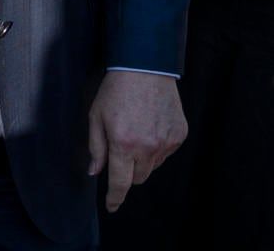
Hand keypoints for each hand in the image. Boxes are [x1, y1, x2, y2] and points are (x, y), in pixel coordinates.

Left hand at [86, 71, 185, 212]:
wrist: (145, 67)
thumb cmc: (116, 90)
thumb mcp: (96, 117)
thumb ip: (96, 148)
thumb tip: (95, 172)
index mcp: (123, 145)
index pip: (120, 183)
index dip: (114, 198)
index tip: (111, 206)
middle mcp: (147, 148)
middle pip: (137, 178)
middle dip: (127, 172)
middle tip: (121, 150)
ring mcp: (166, 143)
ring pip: (152, 167)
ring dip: (142, 159)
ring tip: (136, 132)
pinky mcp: (179, 136)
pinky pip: (166, 153)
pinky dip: (156, 148)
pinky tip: (149, 126)